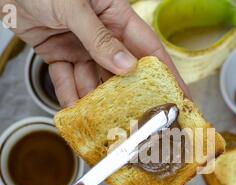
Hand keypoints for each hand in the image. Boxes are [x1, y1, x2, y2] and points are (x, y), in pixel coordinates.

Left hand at [0, 0, 189, 105]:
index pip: (148, 48)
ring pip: (93, 78)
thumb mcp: (74, 5)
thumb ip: (99, 37)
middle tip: (137, 120)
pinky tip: (74, 110)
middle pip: (121, 70)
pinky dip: (69, 93)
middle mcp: (100, 32)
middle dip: (127, 95)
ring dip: (95, 100)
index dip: (166, 74)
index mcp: (115, 14)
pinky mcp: (56, 51)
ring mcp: (79, 43)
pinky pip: (66, 77)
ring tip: (101, 121)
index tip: (179, 97)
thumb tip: (126, 66)